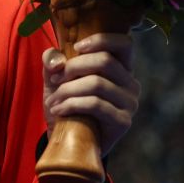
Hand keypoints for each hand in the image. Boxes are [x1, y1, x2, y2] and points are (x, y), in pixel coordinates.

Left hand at [42, 32, 140, 156]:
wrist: (69, 142)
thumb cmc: (66, 106)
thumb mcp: (55, 80)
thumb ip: (53, 62)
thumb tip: (56, 60)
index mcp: (120, 68)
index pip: (124, 44)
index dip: (101, 40)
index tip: (76, 47)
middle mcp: (130, 83)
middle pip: (105, 61)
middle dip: (73, 68)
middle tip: (55, 80)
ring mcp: (130, 103)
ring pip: (97, 84)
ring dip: (67, 91)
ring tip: (52, 101)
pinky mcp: (123, 121)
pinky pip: (95, 105)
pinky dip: (71, 105)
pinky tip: (58, 111)